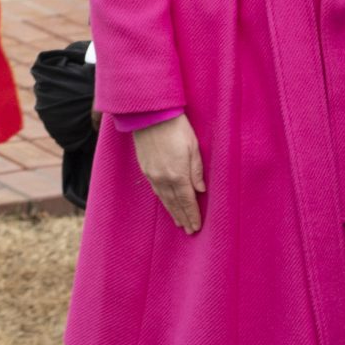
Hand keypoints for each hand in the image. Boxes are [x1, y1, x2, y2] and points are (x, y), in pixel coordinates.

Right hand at [132, 115, 205, 234]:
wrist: (150, 114)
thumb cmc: (176, 128)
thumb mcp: (193, 147)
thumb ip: (197, 170)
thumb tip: (200, 190)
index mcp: (178, 174)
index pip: (187, 201)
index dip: (192, 215)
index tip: (196, 227)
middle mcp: (163, 178)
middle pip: (175, 203)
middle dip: (183, 217)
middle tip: (189, 230)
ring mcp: (152, 174)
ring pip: (163, 198)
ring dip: (172, 211)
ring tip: (178, 222)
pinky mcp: (145, 168)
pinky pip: (155, 189)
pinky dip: (162, 199)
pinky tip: (165, 202)